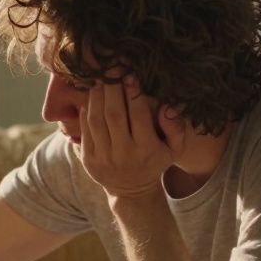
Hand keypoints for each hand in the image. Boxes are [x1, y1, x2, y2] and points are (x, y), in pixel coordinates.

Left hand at [76, 72, 186, 199]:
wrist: (132, 191)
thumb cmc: (155, 161)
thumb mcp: (174, 149)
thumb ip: (176, 127)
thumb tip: (167, 106)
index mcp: (146, 148)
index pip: (138, 114)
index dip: (133, 92)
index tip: (130, 74)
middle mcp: (124, 153)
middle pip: (113, 114)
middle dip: (111, 88)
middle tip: (111, 68)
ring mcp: (103, 157)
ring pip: (96, 120)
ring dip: (97, 96)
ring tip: (100, 79)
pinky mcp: (88, 159)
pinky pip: (85, 130)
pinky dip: (86, 110)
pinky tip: (92, 97)